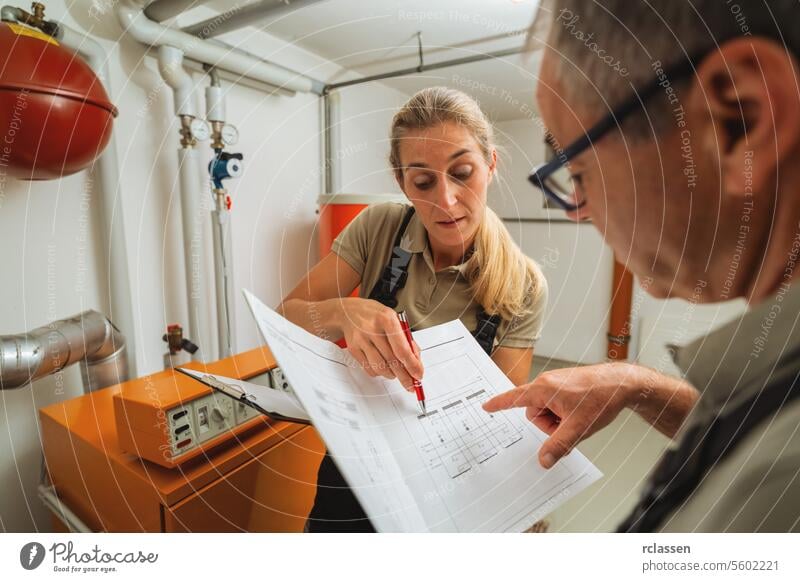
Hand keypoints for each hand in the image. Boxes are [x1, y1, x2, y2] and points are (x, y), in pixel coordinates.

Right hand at [336, 298, 422, 389]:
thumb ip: (406, 339)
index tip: (418, 375)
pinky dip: (379, 372)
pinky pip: (369, 368)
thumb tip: (415, 361)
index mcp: (387, 319)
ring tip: (395, 373)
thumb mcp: (394, 319)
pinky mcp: (353, 349)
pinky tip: (382, 367)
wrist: (348, 311)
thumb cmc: (375, 315)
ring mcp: (361, 340)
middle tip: (411, 384)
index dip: (412, 365)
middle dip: (404, 376)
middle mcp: (373, 330)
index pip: (402, 349)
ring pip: (380, 367)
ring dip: (391, 375)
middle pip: (392, 361)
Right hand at [483, 363, 642, 468]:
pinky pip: (556, 404)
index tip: (486, 407)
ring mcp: (557, 383)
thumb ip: (558, 446)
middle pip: (535, 412)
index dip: (498, 404)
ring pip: (547, 410)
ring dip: (558, 420)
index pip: (514, 398)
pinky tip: (580, 413)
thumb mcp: (578, 428)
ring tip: (577, 418)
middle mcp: (547, 383)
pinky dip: (565, 413)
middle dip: (549, 425)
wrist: (622, 383)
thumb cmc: (601, 398)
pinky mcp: (566, 385)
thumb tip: (543, 461)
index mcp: (544, 389)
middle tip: (568, 425)